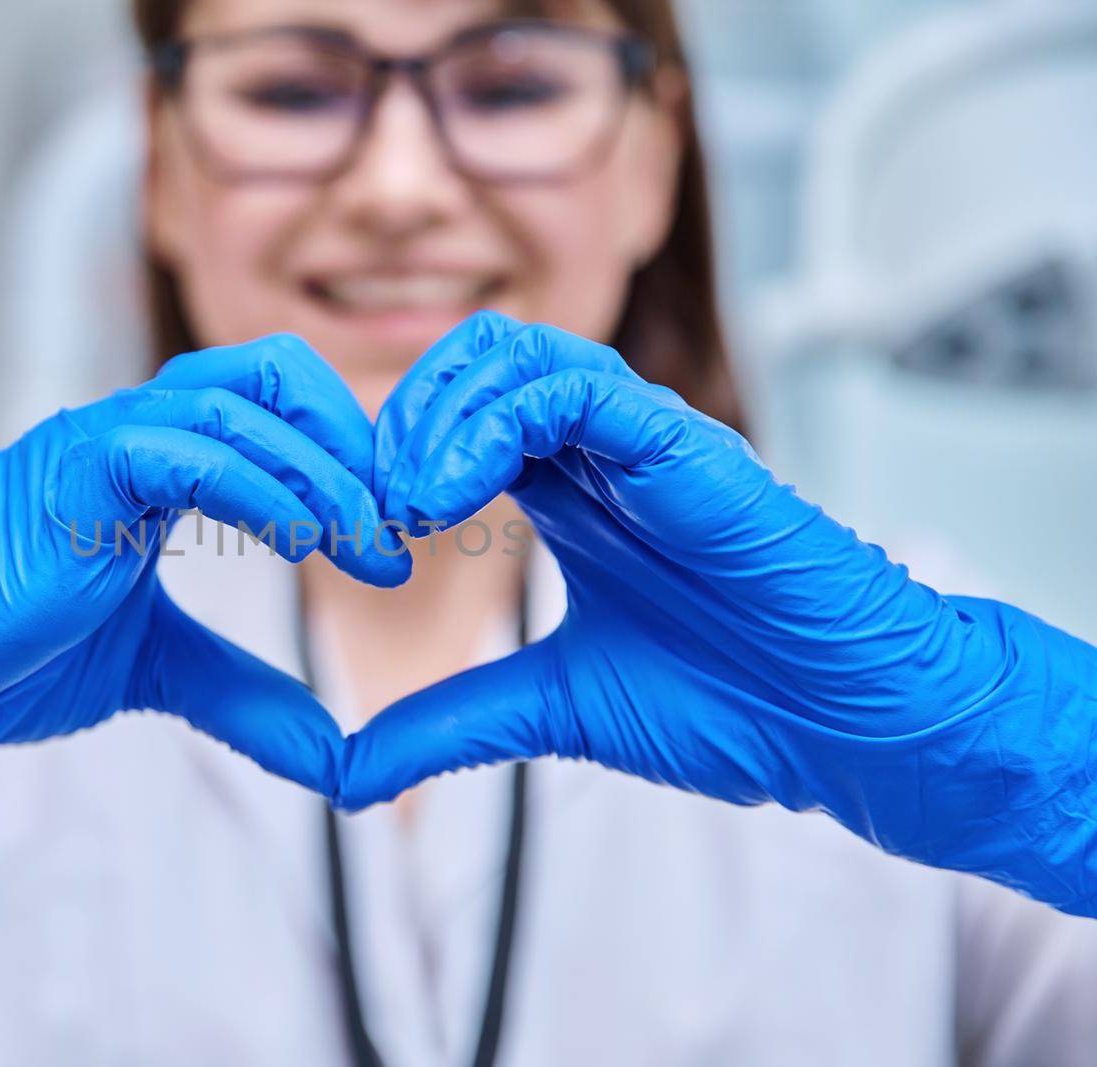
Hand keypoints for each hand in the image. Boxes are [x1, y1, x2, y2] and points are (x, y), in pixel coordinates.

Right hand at [0, 334, 408, 888]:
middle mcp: (126, 433)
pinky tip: (311, 540)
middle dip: (354, 445)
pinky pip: (185, 449)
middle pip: (270, 375)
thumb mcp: (158, 671)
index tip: (398, 534)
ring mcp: (95, 444)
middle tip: (409, 530)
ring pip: (238, 404)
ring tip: (378, 551)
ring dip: (326, 474)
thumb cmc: (6, 660)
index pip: (271, 405)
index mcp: (149, 461)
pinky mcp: (68, 475)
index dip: (346, 454)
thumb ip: (248, 692)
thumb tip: (339, 753)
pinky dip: (262, 485)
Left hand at [342, 312, 1096, 915]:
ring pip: (512, 352)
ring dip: (434, 416)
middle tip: (366, 510)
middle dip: (398, 423)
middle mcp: (600, 449)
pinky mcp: (684, 444)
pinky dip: (492, 424)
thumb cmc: (730, 705)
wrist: (846, 729)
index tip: (352, 537)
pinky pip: (573, 385)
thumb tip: (348, 773)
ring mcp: (642, 437)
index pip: (455, 417)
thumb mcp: (551, 709)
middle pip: (471, 364)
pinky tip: (448, 498)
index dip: (389, 458)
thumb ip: (449, 724)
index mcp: (569, 492)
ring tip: (403, 505)